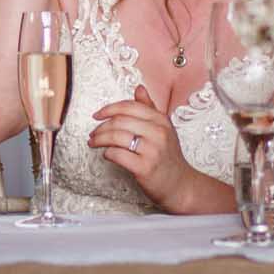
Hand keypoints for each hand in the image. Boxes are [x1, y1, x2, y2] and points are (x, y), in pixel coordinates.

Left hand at [86, 86, 196, 203]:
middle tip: (93, 133)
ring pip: (116, 137)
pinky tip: (107, 155)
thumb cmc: (168, 156)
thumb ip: (150, 108)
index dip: (109, 109)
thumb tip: (139, 88)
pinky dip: (108, 153)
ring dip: (99, 139)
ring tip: (94, 143)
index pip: (129, 107)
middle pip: (119, 121)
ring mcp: (152, 150)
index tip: (97, 115)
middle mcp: (158, 133)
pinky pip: (117, 155)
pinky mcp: (144, 168)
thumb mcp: (164, 128)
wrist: (180, 184)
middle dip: (101, 127)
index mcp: (161, 120)